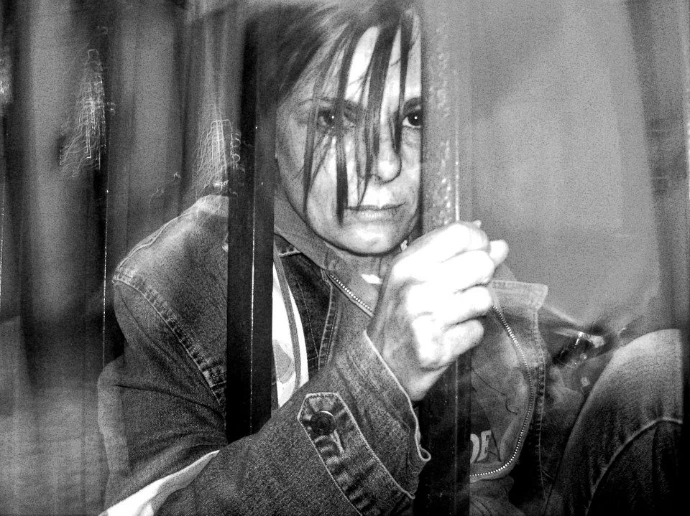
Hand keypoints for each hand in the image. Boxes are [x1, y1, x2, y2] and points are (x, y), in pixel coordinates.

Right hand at [367, 222, 508, 400]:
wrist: (382, 364)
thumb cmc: (400, 314)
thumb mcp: (413, 277)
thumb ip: (452, 257)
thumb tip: (498, 246)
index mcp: (407, 264)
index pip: (460, 234)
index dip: (478, 242)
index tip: (476, 253)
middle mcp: (416, 287)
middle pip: (481, 263)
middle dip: (482, 277)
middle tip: (465, 289)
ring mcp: (427, 318)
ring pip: (484, 298)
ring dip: (476, 308)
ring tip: (456, 314)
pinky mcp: (439, 347)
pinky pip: (478, 330)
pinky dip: (470, 333)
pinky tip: (451, 334)